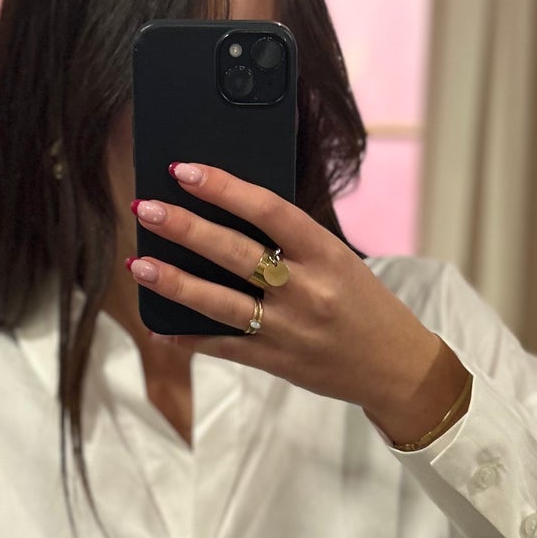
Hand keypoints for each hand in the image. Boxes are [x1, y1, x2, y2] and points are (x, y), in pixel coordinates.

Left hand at [128, 162, 469, 443]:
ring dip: (174, 282)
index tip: (185, 170)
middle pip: (235, 253)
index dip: (224, 188)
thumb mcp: (339, 263)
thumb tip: (227, 215)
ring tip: (139, 264)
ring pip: (220, 302)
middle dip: (185, 228)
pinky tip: (158, 323)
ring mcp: (290, 329)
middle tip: (146, 209)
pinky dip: (188, 335)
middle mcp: (307, 290)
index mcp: (327, 254)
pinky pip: (223, 346)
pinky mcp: (277, 363)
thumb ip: (293, 242)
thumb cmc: (364, 305)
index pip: (269, 210)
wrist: (397, 368)